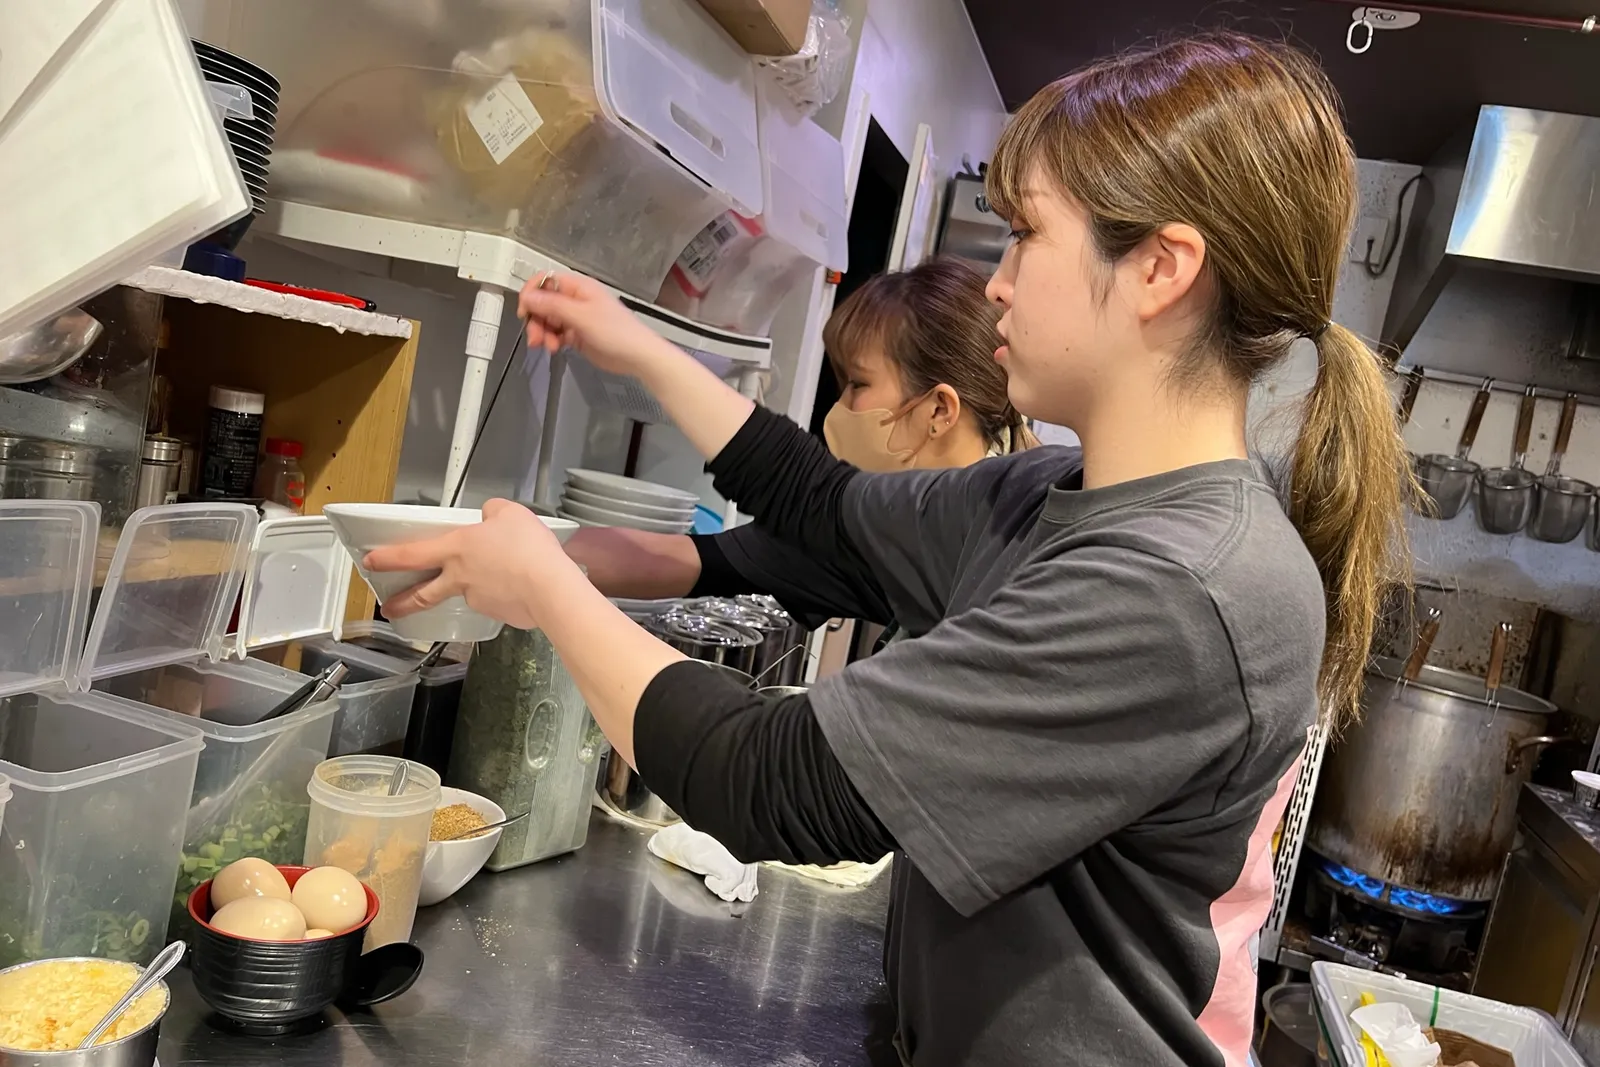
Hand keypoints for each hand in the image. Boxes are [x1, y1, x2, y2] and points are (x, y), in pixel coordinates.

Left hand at [363, 499, 577, 630]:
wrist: (550, 588)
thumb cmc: (527, 547)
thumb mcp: (510, 513)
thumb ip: (493, 512)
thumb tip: (490, 518)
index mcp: (456, 549)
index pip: (411, 554)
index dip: (388, 558)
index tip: (370, 563)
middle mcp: (459, 578)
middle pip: (422, 594)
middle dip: (402, 602)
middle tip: (389, 608)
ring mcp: (477, 599)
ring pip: (467, 595)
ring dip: (473, 591)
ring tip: (501, 580)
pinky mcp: (498, 615)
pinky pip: (498, 601)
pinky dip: (504, 596)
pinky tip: (522, 588)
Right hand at [518, 271, 673, 376]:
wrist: (637, 356)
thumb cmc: (618, 333)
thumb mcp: (581, 316)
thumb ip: (553, 305)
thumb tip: (529, 296)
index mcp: (579, 287)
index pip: (546, 281)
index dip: (532, 293)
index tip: (525, 310)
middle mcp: (576, 299)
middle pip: (543, 303)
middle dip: (536, 319)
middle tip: (535, 335)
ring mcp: (577, 317)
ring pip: (548, 320)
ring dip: (542, 332)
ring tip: (548, 346)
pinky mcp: (577, 334)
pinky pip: (556, 333)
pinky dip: (551, 340)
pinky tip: (555, 348)